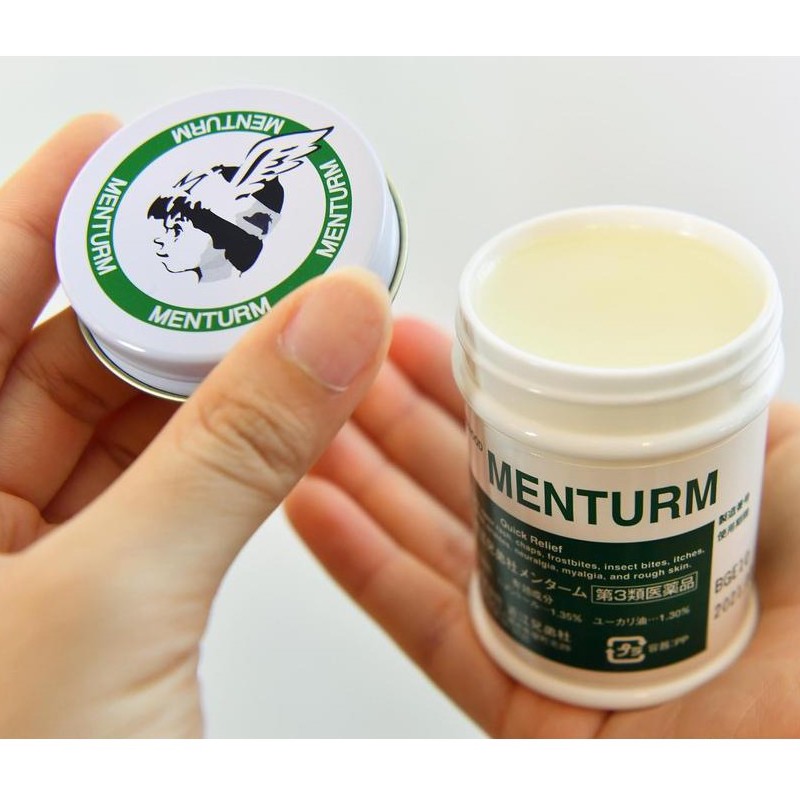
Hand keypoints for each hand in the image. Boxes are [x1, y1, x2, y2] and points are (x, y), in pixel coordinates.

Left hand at [0, 117, 391, 736]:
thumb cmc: (33, 776)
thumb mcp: (116, 606)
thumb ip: (236, 451)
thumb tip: (330, 323)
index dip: (35, 213)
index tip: (114, 148)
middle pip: (48, 360)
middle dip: (149, 294)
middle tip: (231, 236)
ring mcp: (29, 567)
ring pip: (119, 431)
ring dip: (203, 374)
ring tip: (271, 311)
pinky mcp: (103, 606)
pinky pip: (163, 495)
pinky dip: (220, 452)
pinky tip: (269, 411)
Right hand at [286, 318, 799, 736]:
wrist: (799, 776)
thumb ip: (763, 438)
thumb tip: (703, 359)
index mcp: (663, 526)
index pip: (551, 438)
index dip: (479, 382)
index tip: (421, 336)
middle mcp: (606, 581)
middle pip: (481, 486)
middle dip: (402, 417)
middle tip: (343, 363)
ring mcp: (561, 647)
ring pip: (441, 548)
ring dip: (366, 477)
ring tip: (311, 419)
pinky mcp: (524, 713)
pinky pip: (432, 632)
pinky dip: (363, 568)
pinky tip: (315, 506)